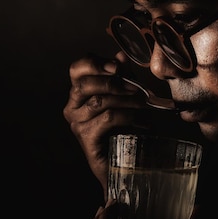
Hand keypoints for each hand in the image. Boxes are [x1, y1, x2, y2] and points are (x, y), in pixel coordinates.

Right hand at [63, 52, 148, 198]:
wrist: (126, 163)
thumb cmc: (125, 127)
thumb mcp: (127, 96)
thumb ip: (123, 76)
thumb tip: (121, 55)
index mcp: (79, 93)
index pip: (76, 69)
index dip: (95, 63)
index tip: (117, 66)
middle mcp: (72, 107)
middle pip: (85, 84)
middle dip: (114, 83)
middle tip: (136, 88)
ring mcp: (77, 124)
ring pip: (100, 101)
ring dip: (127, 101)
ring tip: (145, 106)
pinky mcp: (86, 139)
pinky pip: (107, 119)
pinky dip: (129, 117)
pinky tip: (143, 123)